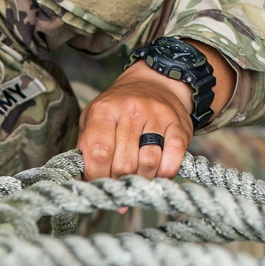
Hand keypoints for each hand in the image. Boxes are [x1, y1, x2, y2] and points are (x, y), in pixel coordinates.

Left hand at [78, 63, 192, 180]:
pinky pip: (173, 156)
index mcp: (104, 110)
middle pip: (124, 163)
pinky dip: (165, 172)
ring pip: (149, 162)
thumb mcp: (93, 118)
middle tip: (119, 182)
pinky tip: (158, 172)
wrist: (155, 82)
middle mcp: (131, 110)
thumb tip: (85, 180)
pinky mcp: (179, 125)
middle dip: (119, 180)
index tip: (99, 183)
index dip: (97, 176)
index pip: (99, 153)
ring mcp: (157, 116)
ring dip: (142, 178)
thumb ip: (86, 146)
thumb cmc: (118, 109)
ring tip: (137, 178)